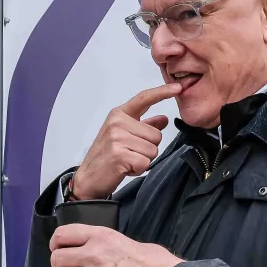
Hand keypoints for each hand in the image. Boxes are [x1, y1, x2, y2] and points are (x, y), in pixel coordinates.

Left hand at [49, 224, 181, 266]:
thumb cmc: (153, 261)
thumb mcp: (125, 239)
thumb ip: (105, 243)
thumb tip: (96, 248)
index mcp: (100, 236)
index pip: (62, 234)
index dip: (55, 243)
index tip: (56, 248)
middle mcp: (93, 255)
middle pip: (57, 259)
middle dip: (57, 266)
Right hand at [70, 83, 180, 199]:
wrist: (88, 179)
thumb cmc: (106, 156)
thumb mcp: (123, 135)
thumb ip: (145, 125)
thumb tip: (164, 119)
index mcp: (118, 114)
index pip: (144, 98)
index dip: (162, 92)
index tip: (178, 88)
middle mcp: (117, 123)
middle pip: (156, 134)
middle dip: (148, 148)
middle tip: (129, 153)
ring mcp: (117, 138)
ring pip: (153, 150)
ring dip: (143, 159)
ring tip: (126, 160)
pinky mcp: (119, 155)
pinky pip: (145, 163)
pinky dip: (138, 169)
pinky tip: (125, 168)